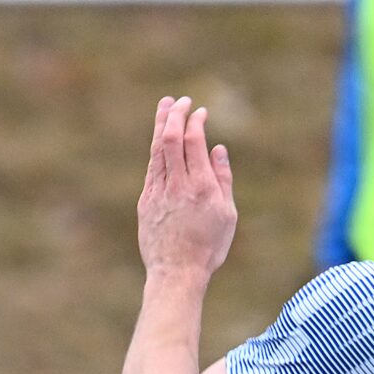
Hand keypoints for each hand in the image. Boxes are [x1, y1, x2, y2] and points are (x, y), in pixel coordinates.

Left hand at [136, 95, 235, 277]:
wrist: (176, 272)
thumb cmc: (209, 247)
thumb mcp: (227, 214)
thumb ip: (223, 179)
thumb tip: (217, 149)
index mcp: (203, 188)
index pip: (194, 142)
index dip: (196, 122)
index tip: (200, 111)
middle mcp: (179, 186)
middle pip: (172, 139)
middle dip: (176, 115)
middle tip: (181, 101)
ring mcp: (159, 192)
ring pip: (158, 149)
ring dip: (162, 124)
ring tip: (166, 106)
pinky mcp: (146, 200)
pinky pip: (151, 167)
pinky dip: (156, 148)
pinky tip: (160, 138)